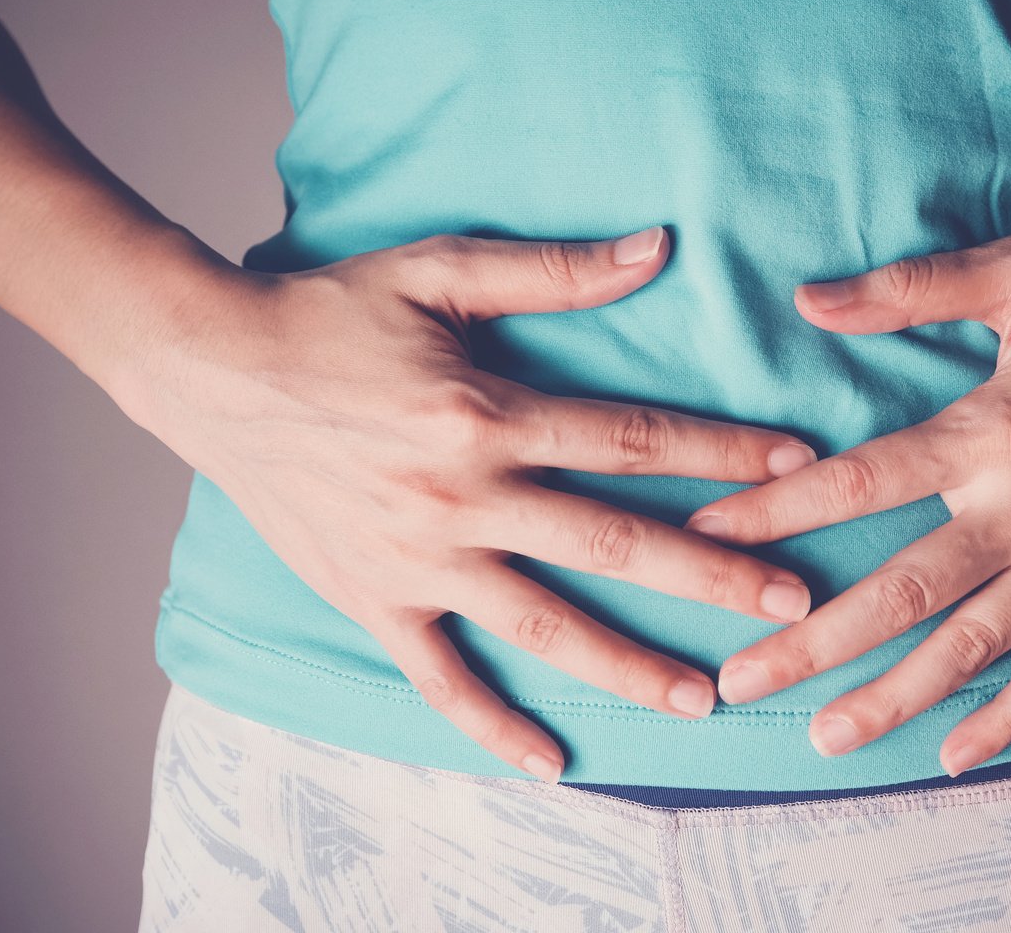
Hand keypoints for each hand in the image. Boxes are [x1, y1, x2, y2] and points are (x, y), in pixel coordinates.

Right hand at [114, 226, 819, 782]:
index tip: (798, 467)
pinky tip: (551, 764)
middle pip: (612, 542)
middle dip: (711, 574)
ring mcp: (417, 558)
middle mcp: (462, 496)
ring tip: (702, 698)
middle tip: (790, 604)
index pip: (634, 440)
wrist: (212, 369)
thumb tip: (659, 247)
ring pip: (542, 624)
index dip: (724, 453)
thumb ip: (555, 271)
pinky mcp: (372, 600)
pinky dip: (492, 726)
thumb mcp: (441, 271)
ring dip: (627, 664)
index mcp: (489, 413)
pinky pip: (442, 677)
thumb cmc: (331, 312)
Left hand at [683, 233, 1010, 775]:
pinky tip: (953, 756)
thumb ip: (908, 288)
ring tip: (821, 737)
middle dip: (810, 641)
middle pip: (898, 590)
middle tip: (737, 679)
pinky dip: (1007, 719)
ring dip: (891, 698)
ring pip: (968, 648)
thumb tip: (807, 299)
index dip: (773, 514)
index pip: (857, 482)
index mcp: (990, 428)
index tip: (706, 541)